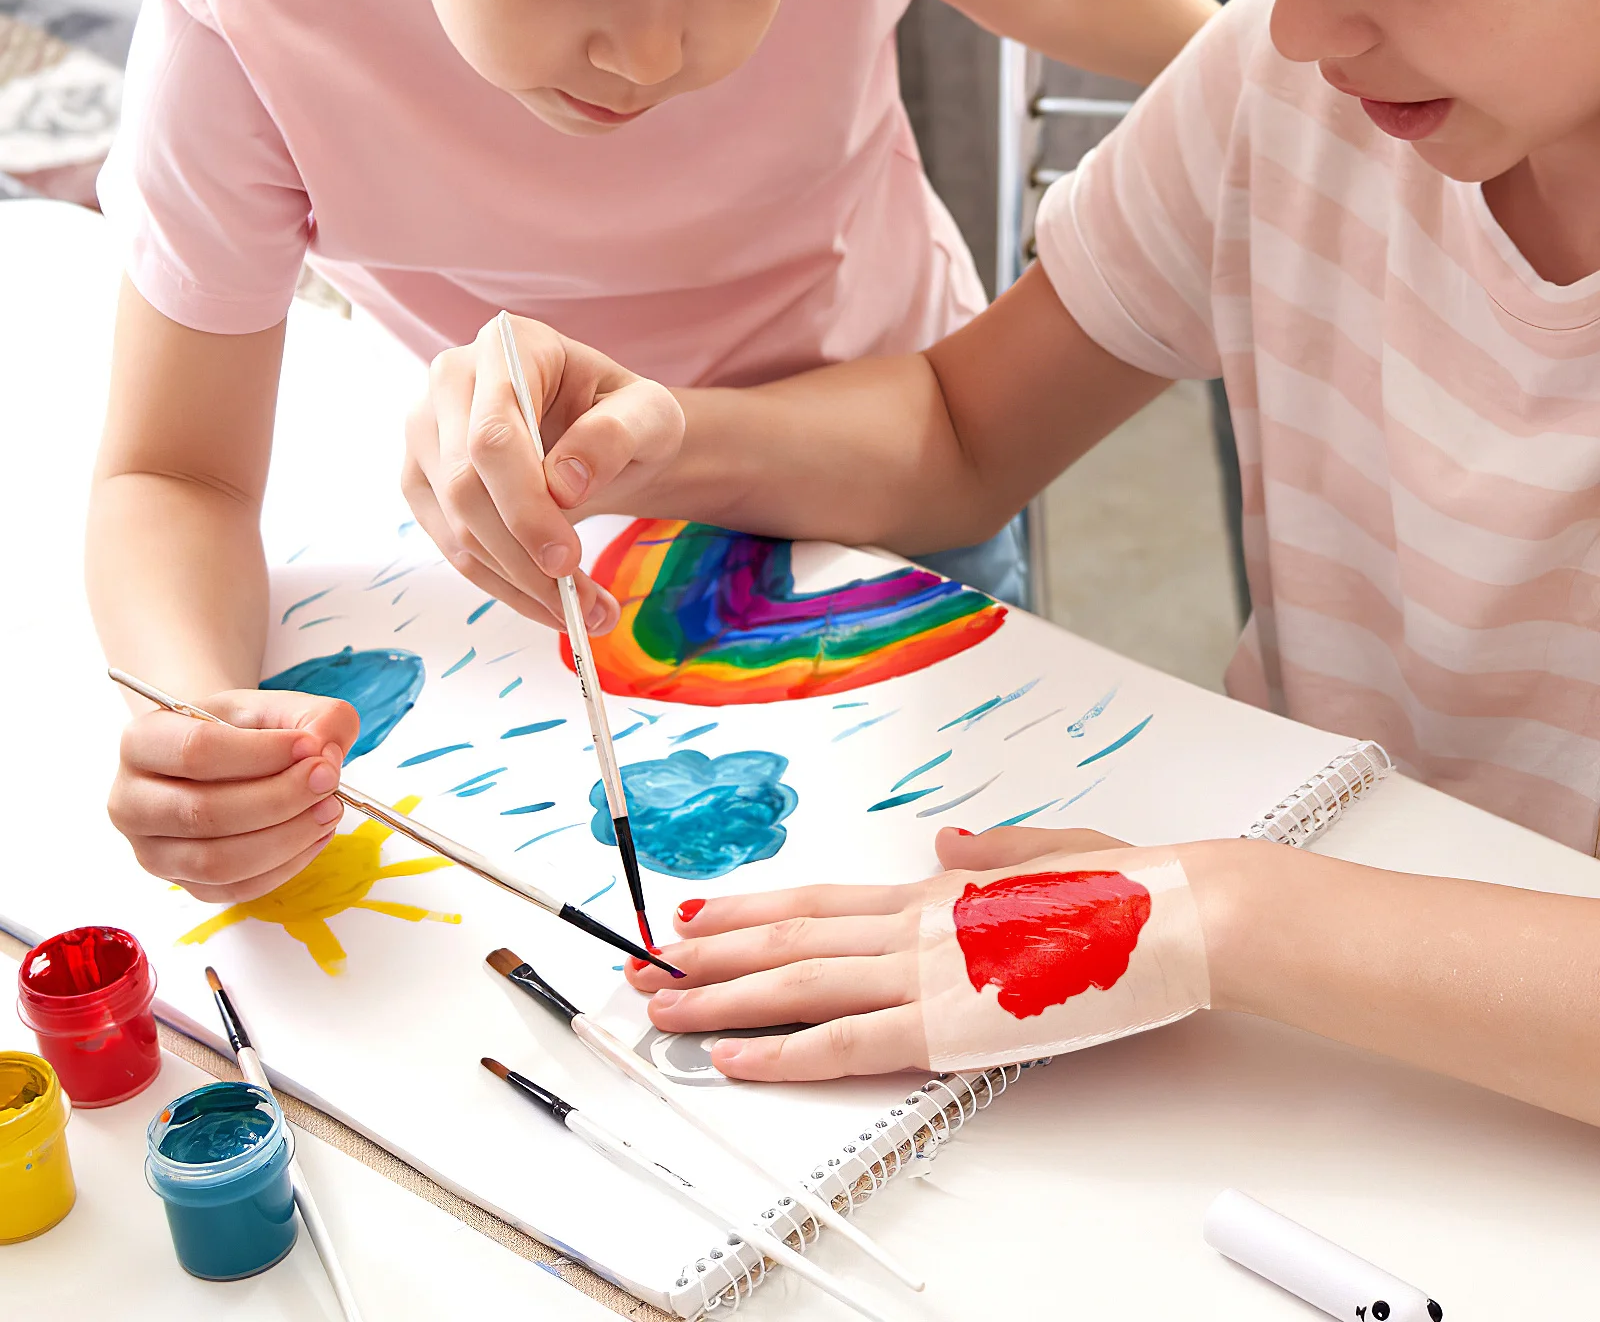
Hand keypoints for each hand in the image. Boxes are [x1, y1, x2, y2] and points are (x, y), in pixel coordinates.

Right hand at [108, 690, 359, 903]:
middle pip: (204, 813)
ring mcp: (152, 851)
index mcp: (143, 742)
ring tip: (328, 809)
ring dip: (286, 838)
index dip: (261, 753)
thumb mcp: (278, 706)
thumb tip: (326, 753)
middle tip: (329, 780)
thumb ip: (314, 716)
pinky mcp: (184, 884)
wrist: (222, 758)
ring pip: (218, 862)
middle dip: (280, 799)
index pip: (196, 752)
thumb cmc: (244, 731)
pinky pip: (236, 889)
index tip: (311, 747)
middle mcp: (132, 801)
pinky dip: (285, 865)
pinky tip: (314, 835)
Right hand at [402, 314, 685, 631]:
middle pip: (464, 485)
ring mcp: (425, 432)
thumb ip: (615, 435)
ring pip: (454, 525)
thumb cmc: (625, 416)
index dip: (524, 504)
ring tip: (583, 614)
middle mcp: (450, 380)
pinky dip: (503, 586)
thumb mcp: (651, 415)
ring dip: (517, 583)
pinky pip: (452, 546)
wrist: (601, 436)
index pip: (494, 434)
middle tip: (583, 603)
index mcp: (507, 347)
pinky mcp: (421, 480)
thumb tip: (563, 484)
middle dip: (522, 556)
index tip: (566, 559)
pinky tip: (549, 605)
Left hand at [626, 825, 1136, 1081]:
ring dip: (721, 998)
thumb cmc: (1126, 887)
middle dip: (709, 955)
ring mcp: (926, 972)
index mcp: (936, 890)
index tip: (699, 916)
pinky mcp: (950, 1026)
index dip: (750, 908)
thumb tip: (943, 842)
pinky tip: (737, 1059)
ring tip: (662, 1006)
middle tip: (646, 964)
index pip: (818, 900)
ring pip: (796, 984)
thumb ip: (987, 852)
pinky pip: (846, 1043)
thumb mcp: (1048, 849)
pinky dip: (784, 1053)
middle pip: (787, 938)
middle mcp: (915, 924)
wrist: (1177, 912)